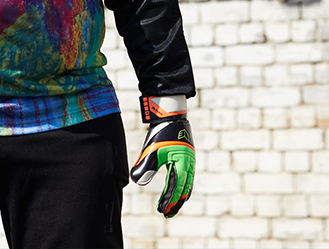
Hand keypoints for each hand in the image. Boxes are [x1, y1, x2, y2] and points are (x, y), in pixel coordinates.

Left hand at [130, 95, 194, 217]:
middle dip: (176, 203)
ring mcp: (190, 161)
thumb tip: (138, 182)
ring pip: (188, 184)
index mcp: (182, 164)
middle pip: (184, 189)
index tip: (161, 211)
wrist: (172, 115)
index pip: (176, 188)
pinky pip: (188, 177)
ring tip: (172, 207)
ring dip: (180, 197)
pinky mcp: (188, 157)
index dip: (169, 201)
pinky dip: (184, 187)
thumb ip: (146, 166)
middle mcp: (189, 165)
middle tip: (167, 214)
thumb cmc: (161, 132)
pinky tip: (177, 190)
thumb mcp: (152, 149)